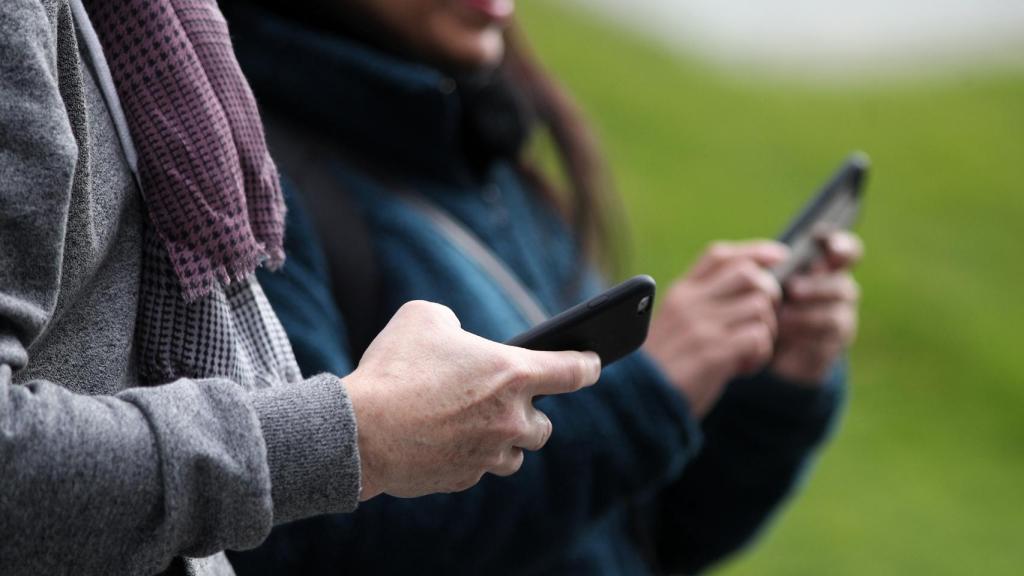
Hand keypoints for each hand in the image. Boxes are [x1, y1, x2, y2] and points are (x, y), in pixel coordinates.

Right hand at [343, 301, 600, 499]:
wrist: (360, 431)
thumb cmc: (393, 367)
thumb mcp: (423, 317)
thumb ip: (453, 323)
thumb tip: (456, 337)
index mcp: (512, 374)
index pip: (574, 371)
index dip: (589, 364)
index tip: (594, 362)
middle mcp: (510, 419)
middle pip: (545, 425)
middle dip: (530, 412)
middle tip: (507, 399)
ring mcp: (489, 454)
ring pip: (514, 454)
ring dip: (503, 440)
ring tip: (477, 424)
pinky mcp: (464, 478)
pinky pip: (477, 468)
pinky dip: (468, 456)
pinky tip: (443, 441)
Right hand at [645, 241, 787, 417]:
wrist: (639, 404)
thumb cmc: (662, 369)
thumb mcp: (674, 326)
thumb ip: (701, 307)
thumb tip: (750, 291)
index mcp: (680, 294)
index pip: (720, 255)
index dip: (754, 252)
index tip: (778, 259)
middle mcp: (690, 304)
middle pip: (748, 274)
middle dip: (770, 294)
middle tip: (763, 322)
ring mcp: (701, 327)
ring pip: (759, 307)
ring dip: (766, 332)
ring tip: (749, 353)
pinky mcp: (714, 353)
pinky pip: (758, 338)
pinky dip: (760, 354)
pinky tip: (743, 368)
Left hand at [771, 231, 862, 383]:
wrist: (754, 345)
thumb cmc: (757, 300)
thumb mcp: (757, 279)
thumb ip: (766, 262)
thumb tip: (779, 255)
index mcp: (824, 268)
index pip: (847, 252)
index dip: (844, 247)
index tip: (830, 247)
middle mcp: (837, 292)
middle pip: (842, 286)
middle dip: (817, 287)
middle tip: (792, 289)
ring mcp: (838, 320)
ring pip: (835, 315)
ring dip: (805, 315)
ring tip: (778, 317)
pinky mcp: (830, 347)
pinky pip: (824, 342)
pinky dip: (801, 338)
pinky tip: (781, 337)